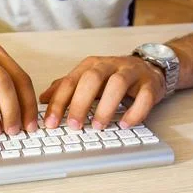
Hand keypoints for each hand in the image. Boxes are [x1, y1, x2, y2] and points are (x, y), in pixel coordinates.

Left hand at [39, 56, 165, 129]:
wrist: (149, 68)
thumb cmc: (113, 77)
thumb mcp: (87, 80)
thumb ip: (66, 88)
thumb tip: (43, 99)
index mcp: (91, 66)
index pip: (70, 82)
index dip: (59, 103)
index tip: (51, 123)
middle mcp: (109, 65)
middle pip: (92, 78)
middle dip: (80, 103)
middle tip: (74, 125)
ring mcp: (131, 73)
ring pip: (117, 84)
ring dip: (106, 106)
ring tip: (99, 126)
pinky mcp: (149, 83)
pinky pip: (144, 96)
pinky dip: (135, 112)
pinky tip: (125, 125)